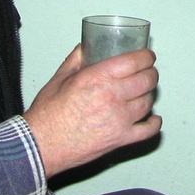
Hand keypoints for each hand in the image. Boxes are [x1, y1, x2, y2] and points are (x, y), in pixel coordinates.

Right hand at [23, 46, 161, 176]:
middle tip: (148, 73)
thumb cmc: (47, 114)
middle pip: (147, 80)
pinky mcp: (120, 139)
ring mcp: (119, 119)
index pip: (134, 61)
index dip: (146, 57)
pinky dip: (154, 123)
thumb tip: (85, 48)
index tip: (147, 57)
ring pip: (148, 102)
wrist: (40, 145)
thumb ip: (75, 60)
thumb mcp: (59, 79)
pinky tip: (153, 119)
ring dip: (149, 95)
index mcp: (97, 77)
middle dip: (151, 73)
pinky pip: (148, 130)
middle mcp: (112, 96)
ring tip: (144, 93)